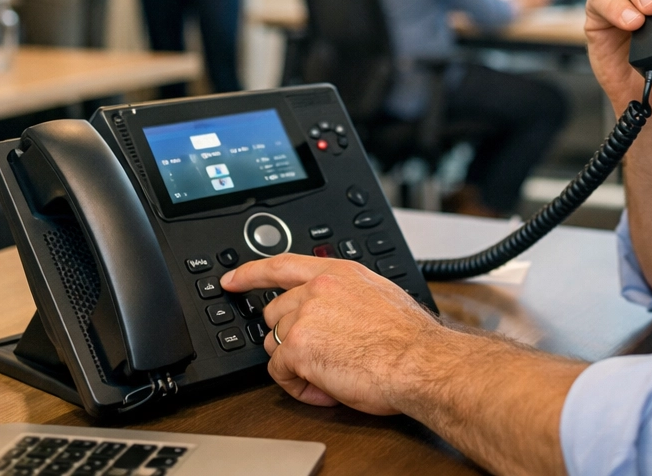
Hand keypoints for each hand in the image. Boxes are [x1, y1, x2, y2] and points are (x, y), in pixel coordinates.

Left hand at [225, 255, 446, 413]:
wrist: (419, 361)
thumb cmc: (410, 339)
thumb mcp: (377, 296)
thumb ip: (347, 295)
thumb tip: (334, 312)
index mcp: (338, 273)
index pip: (282, 265)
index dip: (251, 273)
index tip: (232, 279)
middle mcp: (318, 288)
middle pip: (275, 313)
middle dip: (291, 337)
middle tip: (322, 355)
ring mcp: (305, 315)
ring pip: (275, 343)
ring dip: (297, 362)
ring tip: (332, 373)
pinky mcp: (298, 346)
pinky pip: (280, 372)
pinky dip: (299, 386)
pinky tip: (326, 386)